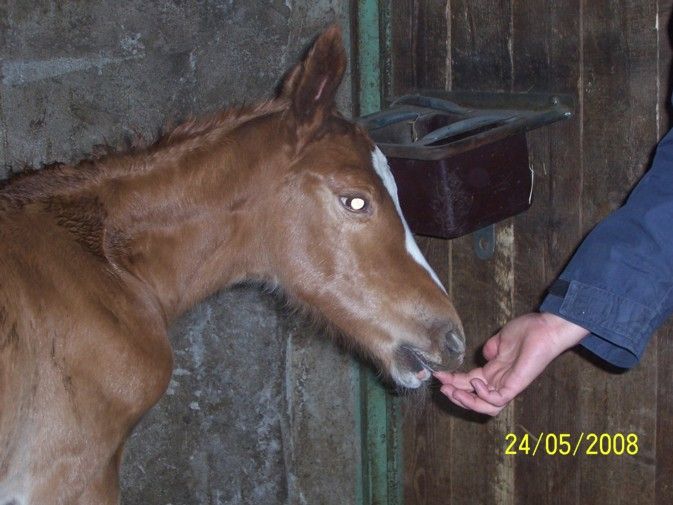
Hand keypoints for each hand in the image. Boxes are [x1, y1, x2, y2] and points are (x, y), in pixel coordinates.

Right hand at [434, 312, 588, 415]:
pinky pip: (498, 399)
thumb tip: (483, 355)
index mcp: (496, 371)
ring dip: (467, 401)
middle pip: (475, 398)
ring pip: (487, 406)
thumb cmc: (527, 331)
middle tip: (442, 388)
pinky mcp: (517, 385)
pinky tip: (475, 383)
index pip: (470, 382)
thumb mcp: (501, 340)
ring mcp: (509, 384)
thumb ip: (490, 350)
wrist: (545, 327)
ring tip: (453, 392)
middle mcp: (501, 381)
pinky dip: (484, 395)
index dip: (454, 381)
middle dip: (456, 395)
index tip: (438, 375)